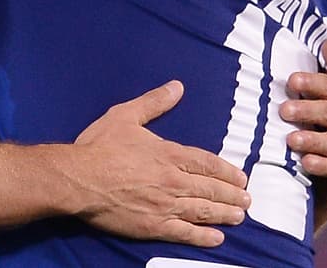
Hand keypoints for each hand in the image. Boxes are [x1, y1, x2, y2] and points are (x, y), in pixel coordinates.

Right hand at [70, 80, 250, 246]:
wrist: (78, 179)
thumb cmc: (99, 146)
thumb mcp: (126, 115)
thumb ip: (154, 102)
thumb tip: (176, 87)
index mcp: (168, 154)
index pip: (206, 164)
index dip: (226, 171)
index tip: (241, 178)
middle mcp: (172, 181)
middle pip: (210, 189)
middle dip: (232, 195)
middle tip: (247, 201)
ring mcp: (164, 205)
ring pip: (203, 211)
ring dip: (224, 214)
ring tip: (240, 217)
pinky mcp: (152, 226)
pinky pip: (184, 232)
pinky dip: (203, 236)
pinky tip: (217, 238)